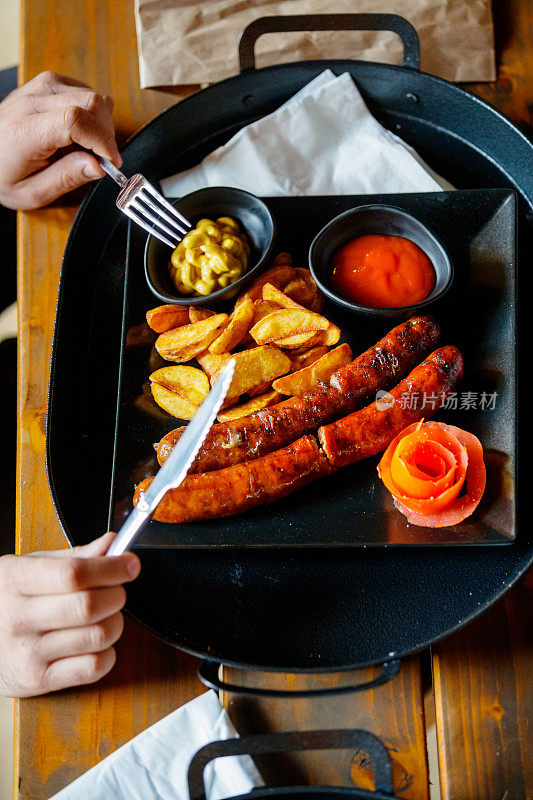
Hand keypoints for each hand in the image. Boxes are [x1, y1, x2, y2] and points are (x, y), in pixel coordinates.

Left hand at [0, 71, 121, 209]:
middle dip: (107, 133)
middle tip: (104, 158)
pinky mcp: (47, 82)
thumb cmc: (4, 173)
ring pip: (91, 95)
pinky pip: (84, 90)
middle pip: (90, 103)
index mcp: (25, 132)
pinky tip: (82, 131)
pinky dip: (92, 112)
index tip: (112, 161)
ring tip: (90, 146)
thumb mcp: (32, 192)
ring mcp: (39, 87)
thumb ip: (66, 179)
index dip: (102, 140)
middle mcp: (31, 102)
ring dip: (101, 123)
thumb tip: (99, 166)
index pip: (75, 120)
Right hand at [0, 532, 139, 697]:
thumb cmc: (6, 600)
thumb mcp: (29, 568)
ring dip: (116, 622)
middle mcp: (18, 618)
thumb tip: (111, 544)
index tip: (130, 564)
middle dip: (117, 595)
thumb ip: (72, 557)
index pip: (74, 574)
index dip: (111, 568)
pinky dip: (108, 653)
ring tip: (106, 616)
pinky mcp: (38, 681)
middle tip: (117, 591)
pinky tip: (96, 643)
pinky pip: (93, 667)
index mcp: (15, 580)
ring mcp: (27, 653)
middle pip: (90, 605)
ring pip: (98, 635)